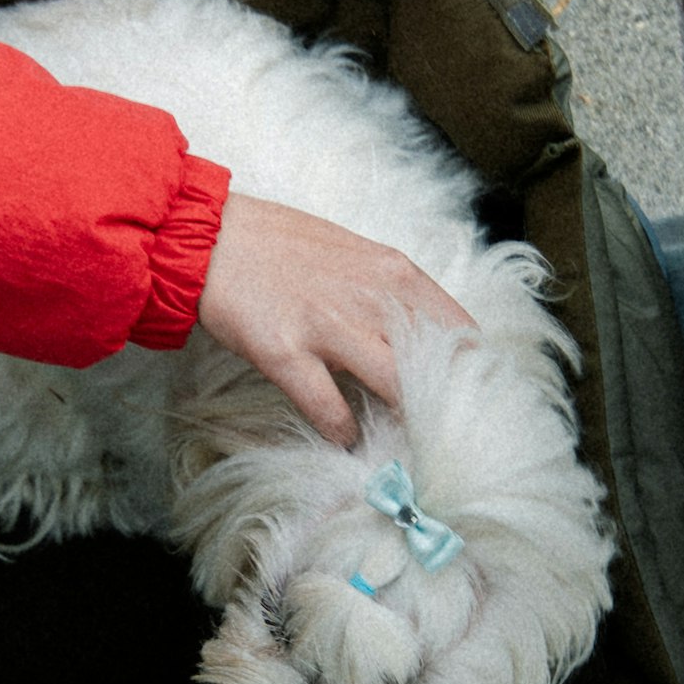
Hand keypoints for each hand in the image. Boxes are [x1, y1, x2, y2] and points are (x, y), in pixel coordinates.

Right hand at [197, 193, 473, 444]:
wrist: (210, 237)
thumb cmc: (282, 246)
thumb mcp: (354, 254)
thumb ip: (391, 292)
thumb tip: (424, 333)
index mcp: (393, 272)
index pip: (458, 327)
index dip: (473, 367)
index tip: (474, 394)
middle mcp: (369, 299)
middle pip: (435, 364)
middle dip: (447, 403)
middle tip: (449, 433)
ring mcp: (329, 327)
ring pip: (394, 388)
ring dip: (404, 422)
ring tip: (408, 446)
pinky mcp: (287, 354)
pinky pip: (330, 410)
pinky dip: (344, 434)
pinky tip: (348, 442)